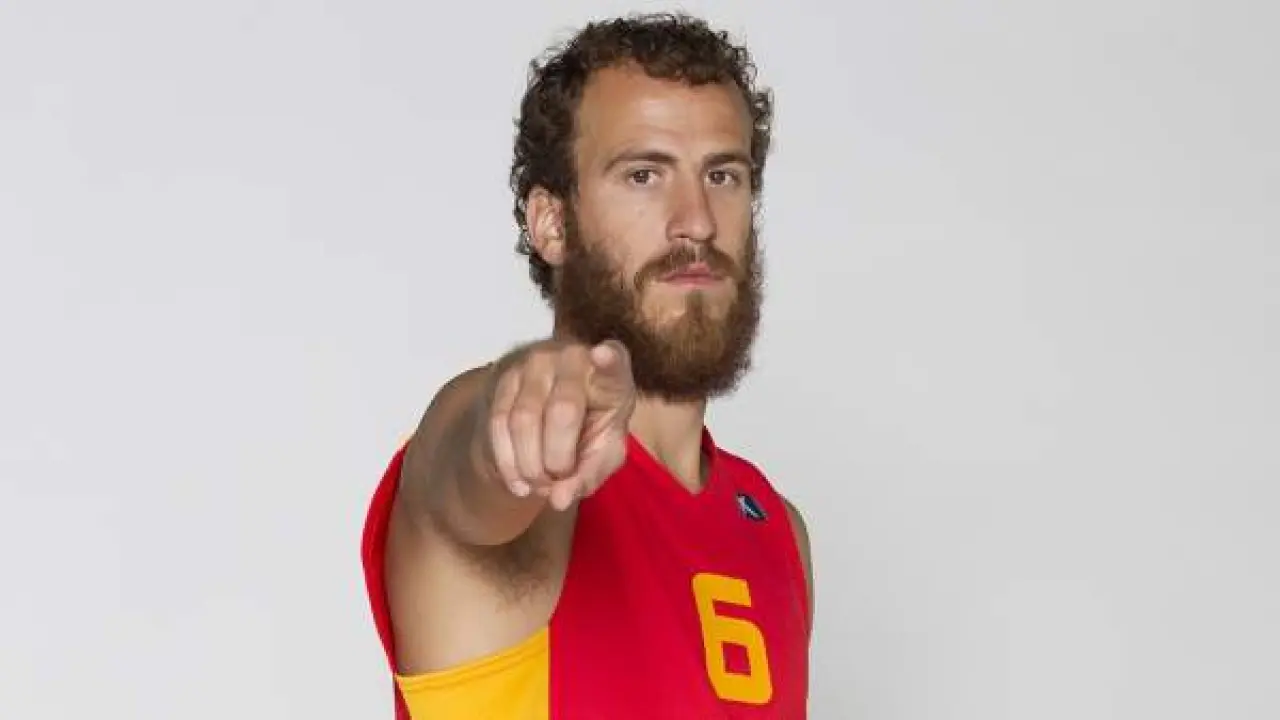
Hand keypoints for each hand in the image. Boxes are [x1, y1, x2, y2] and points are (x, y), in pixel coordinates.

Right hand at [487, 340, 635, 510]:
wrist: (546, 414)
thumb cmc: (588, 432)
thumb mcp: (601, 455)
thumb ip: (589, 475)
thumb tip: (559, 499)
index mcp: (611, 376)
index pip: (614, 363)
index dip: (609, 360)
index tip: (603, 354)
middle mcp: (573, 358)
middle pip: (562, 412)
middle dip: (558, 460)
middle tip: (558, 479)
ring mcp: (535, 362)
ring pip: (523, 420)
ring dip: (529, 465)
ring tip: (539, 483)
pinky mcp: (505, 375)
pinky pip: (499, 424)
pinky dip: (507, 462)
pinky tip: (519, 481)